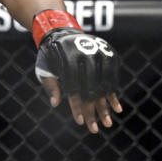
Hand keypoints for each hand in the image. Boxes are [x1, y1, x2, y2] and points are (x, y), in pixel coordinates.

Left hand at [32, 10, 123, 132]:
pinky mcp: (109, 54)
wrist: (62, 32)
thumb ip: (51, 85)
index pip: (74, 87)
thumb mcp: (44, 69)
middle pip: (90, 89)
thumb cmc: (50, 55)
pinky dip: (114, 94)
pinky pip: (113, 78)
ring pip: (104, 85)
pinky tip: (117, 109)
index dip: (77, 106)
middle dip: (92, 111)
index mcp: (67, 58)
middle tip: (94, 129)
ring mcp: (99, 54)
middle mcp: (85, 55)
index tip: (80, 122)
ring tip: (107, 123)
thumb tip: (55, 104)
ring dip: (105, 106)